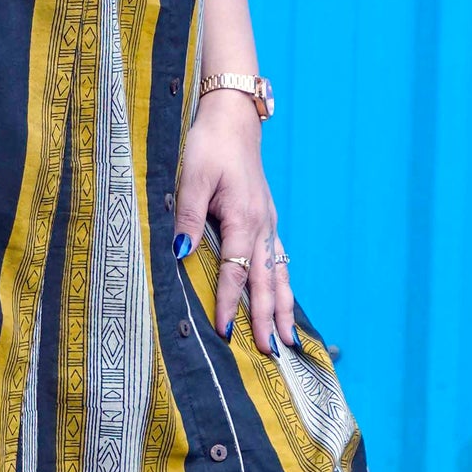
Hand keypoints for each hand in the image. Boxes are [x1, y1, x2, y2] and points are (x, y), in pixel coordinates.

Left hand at [173, 89, 295, 353]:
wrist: (233, 120)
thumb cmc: (210, 146)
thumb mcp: (192, 179)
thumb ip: (188, 219)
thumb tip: (181, 255)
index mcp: (244, 220)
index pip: (235, 272)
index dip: (229, 303)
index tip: (224, 331)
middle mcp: (262, 226)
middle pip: (267, 281)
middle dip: (269, 318)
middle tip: (272, 351)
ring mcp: (268, 223)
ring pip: (280, 273)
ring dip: (284, 306)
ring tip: (291, 338)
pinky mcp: (267, 219)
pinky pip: (280, 259)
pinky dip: (284, 284)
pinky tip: (285, 298)